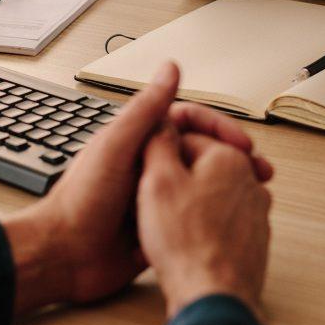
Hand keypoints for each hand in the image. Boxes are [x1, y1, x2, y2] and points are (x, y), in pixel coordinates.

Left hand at [2, 63, 264, 315]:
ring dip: (231, 184)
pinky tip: (235, 219)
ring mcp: (156, 195)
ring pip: (203, 182)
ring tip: (257, 195)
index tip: (240, 142)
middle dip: (234, 158)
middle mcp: (151, 164)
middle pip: (202, 150)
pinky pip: (194, 213)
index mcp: (141, 140)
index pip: (190, 121)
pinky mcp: (160, 225)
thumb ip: (146, 108)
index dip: (219, 127)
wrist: (64, 257)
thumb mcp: (118, 146)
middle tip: (260, 171)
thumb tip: (171, 66)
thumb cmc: (82, 199)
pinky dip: (217, 213)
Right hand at [138, 126, 272, 320]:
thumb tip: (161, 123)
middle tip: (153, 197)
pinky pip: (223, 220)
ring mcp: (256, 211)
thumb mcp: (157, 181)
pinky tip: (187, 241)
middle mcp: (250, 180)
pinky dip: (204, 225)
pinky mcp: (254, 239)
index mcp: (229, 157)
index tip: (146, 169)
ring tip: (168, 223)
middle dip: (177, 176)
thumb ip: (159, 143)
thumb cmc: (186, 244)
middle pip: (203, 164)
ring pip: (213, 193)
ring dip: (190, 202)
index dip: (160, 153)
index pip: (189, 136)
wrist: (213, 298)